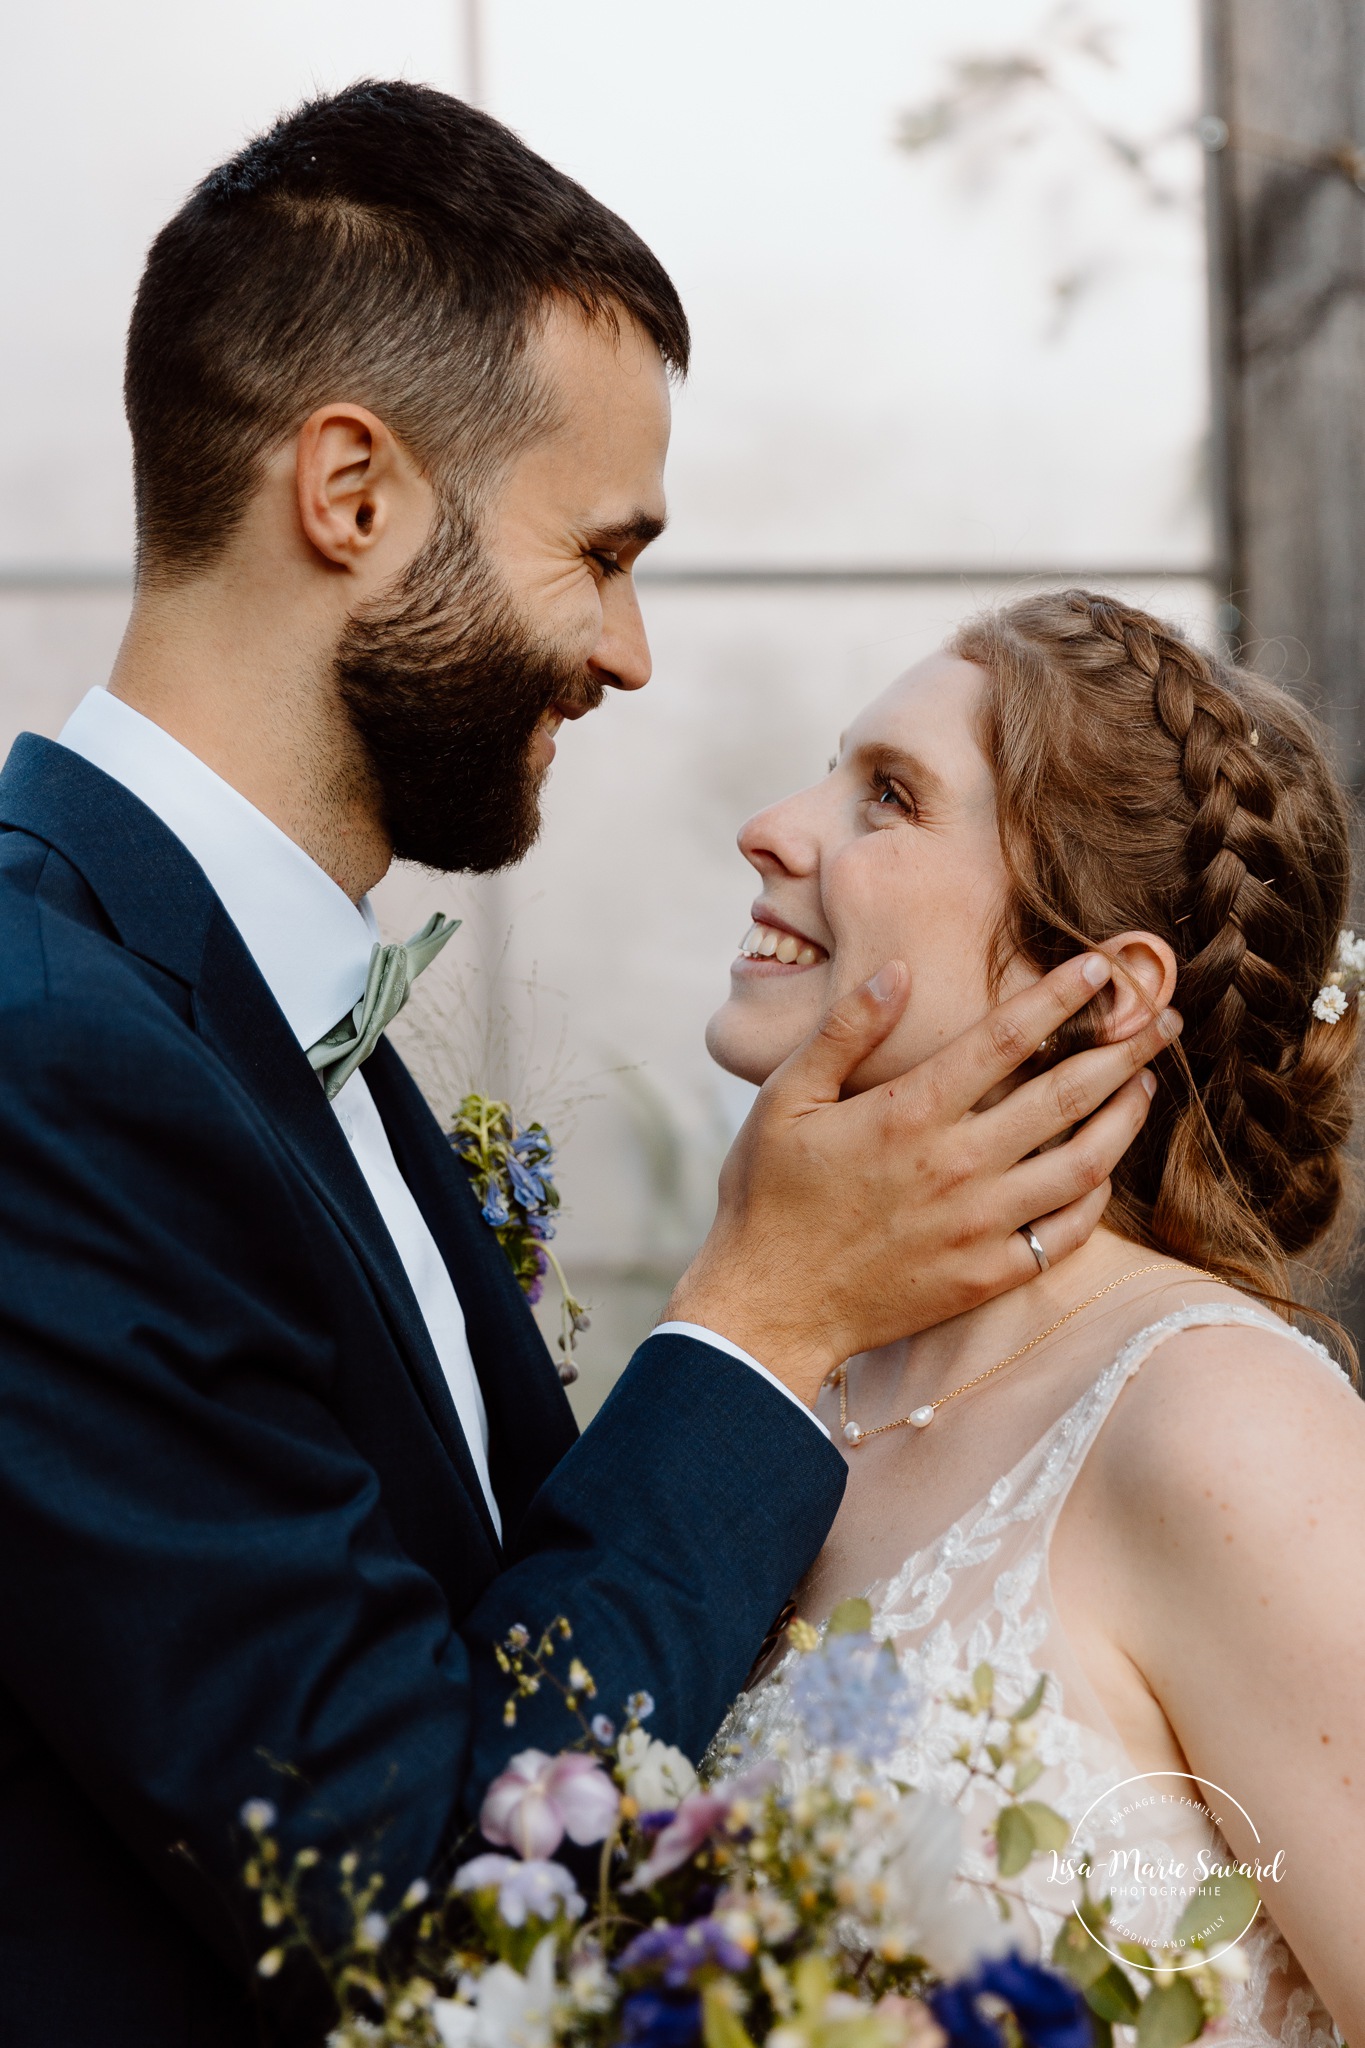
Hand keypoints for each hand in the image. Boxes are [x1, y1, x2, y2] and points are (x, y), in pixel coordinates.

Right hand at [664, 953, 1178, 1405]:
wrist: (767, 1308)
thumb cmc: (767, 1196)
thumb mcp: (784, 1098)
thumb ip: (844, 1030)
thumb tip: (898, 971)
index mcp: (908, 1112)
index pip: (1005, 1037)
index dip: (1060, 997)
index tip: (1101, 968)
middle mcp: (956, 1165)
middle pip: (1066, 1094)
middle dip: (1124, 1049)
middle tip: (1163, 1018)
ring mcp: (978, 1225)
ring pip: (1083, 1163)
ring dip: (1125, 1118)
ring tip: (1148, 1085)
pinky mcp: (987, 1276)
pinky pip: (1065, 1233)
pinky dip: (1096, 1196)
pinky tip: (1105, 1169)